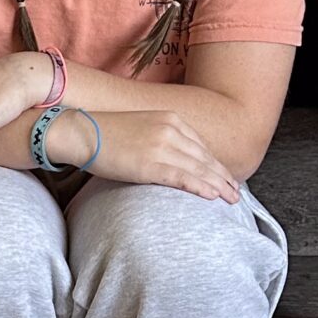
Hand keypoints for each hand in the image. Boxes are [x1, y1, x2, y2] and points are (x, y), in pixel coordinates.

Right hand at [92, 108, 240, 203]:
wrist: (81, 131)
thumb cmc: (105, 133)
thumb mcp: (142, 127)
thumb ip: (161, 138)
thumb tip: (173, 158)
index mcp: (170, 119)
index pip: (201, 146)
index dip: (217, 164)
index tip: (226, 177)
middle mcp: (170, 130)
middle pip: (205, 158)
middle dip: (223, 177)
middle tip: (237, 193)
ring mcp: (161, 146)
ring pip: (198, 169)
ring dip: (218, 185)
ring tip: (231, 199)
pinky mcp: (150, 164)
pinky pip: (182, 177)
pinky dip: (200, 187)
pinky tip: (212, 196)